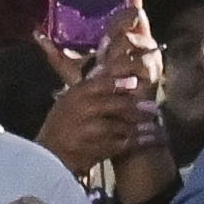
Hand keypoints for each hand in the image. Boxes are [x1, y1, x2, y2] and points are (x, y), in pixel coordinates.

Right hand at [39, 24, 161, 180]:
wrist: (50, 156)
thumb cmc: (62, 124)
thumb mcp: (71, 98)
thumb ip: (93, 80)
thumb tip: (110, 47)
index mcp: (79, 93)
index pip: (104, 82)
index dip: (122, 81)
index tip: (136, 81)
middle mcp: (85, 109)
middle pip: (120, 104)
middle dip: (139, 107)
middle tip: (153, 108)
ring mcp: (91, 130)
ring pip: (124, 125)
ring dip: (141, 126)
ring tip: (153, 126)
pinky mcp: (97, 149)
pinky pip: (123, 144)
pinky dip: (138, 142)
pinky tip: (148, 139)